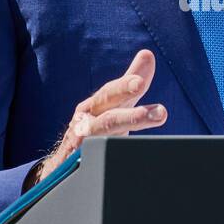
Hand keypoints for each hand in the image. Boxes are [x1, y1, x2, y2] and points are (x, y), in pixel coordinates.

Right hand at [27, 49, 167, 185]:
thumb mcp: (112, 104)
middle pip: (108, 120)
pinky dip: (100, 163)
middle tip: (161, 113)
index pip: (111, 95)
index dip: (124, 88)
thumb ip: (130, 83)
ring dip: (126, 139)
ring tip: (153, 130)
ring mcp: (81, 148)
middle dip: (133, 117)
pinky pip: (92, 166)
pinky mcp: (79, 169)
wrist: (63, 162)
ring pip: (102, 143)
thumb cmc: (93, 127)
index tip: (140, 82)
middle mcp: (86, 124)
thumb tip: (148, 55)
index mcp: (95, 107)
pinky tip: (119, 162)